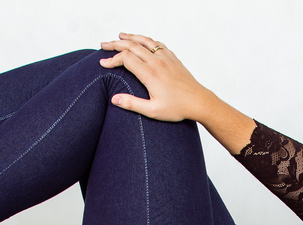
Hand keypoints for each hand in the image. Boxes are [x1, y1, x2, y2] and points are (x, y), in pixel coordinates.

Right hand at [98, 33, 215, 122]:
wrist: (198, 101)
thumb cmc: (177, 108)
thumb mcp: (152, 111)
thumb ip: (132, 104)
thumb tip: (114, 99)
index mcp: (150, 74)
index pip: (125, 59)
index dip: (112, 59)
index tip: (103, 63)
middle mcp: (157, 62)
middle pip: (132, 46)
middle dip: (115, 44)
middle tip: (104, 45)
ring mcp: (165, 58)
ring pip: (144, 41)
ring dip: (130, 37)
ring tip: (120, 36)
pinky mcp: (172, 58)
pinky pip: (156, 44)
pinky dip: (145, 40)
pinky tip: (142, 41)